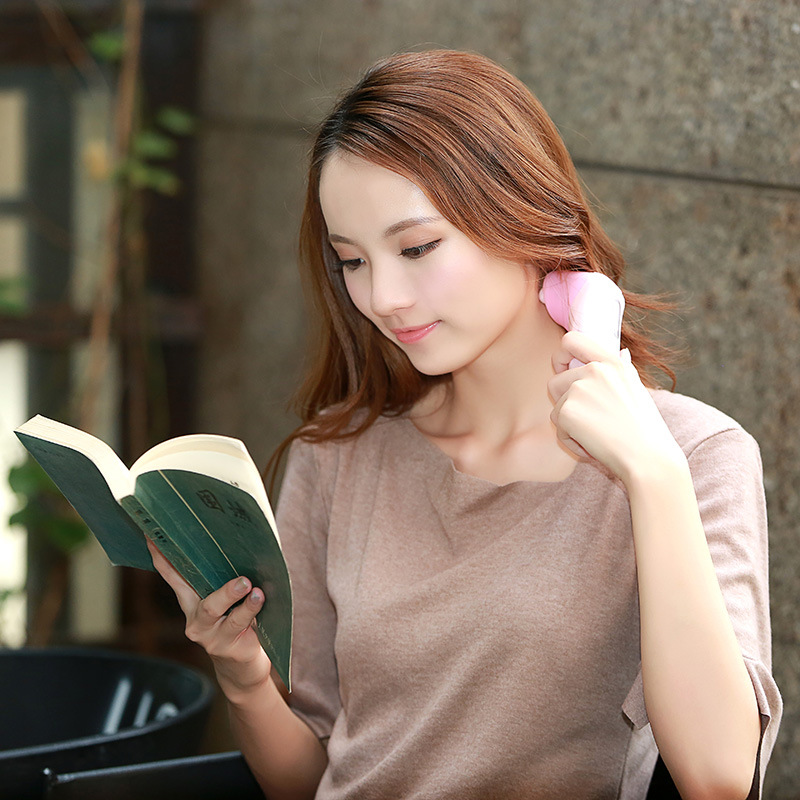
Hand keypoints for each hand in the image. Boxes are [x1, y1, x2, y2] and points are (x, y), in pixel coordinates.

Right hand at [146, 539, 271, 701]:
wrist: (243, 668)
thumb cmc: (237, 624)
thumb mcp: (227, 603)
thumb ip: (223, 581)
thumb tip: (235, 544)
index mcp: (192, 603)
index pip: (174, 578)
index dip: (162, 559)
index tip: (152, 537)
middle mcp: (196, 619)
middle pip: (191, 592)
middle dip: (194, 571)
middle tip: (216, 560)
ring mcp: (210, 635)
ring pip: (215, 609)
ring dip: (230, 593)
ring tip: (246, 583)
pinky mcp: (227, 647)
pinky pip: (239, 623)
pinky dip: (250, 608)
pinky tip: (259, 597)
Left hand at [548, 331, 683, 482]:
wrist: (648, 457)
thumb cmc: (644, 430)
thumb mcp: (634, 389)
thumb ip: (617, 371)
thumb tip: (616, 354)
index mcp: (612, 362)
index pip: (572, 339)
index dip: (561, 355)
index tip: (563, 369)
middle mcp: (594, 370)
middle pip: (556, 382)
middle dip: (566, 403)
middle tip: (593, 421)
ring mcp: (579, 389)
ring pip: (556, 406)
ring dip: (570, 424)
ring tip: (597, 434)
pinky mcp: (567, 411)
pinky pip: (557, 427)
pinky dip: (571, 440)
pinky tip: (593, 445)